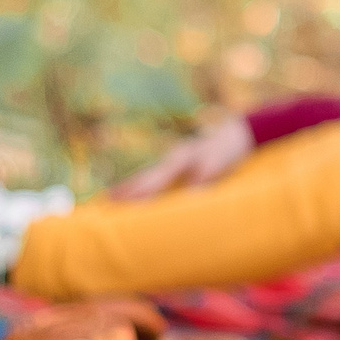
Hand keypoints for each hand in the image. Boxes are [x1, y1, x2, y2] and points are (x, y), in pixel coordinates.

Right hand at [108, 116, 253, 200]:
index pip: (152, 181)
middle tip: (102, 202)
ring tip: (108, 198)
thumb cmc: (228, 150)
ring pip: (146, 176)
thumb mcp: (218, 165)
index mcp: (178, 159)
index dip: (136, 194)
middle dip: (123, 190)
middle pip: (143, 177)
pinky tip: (135, 191)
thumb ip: (202, 181)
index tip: (119, 206)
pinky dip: (142, 185)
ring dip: (128, 187)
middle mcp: (171, 159)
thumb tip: (186, 201)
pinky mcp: (178, 164)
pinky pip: (155, 177)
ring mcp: (173, 160)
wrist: (237, 133)